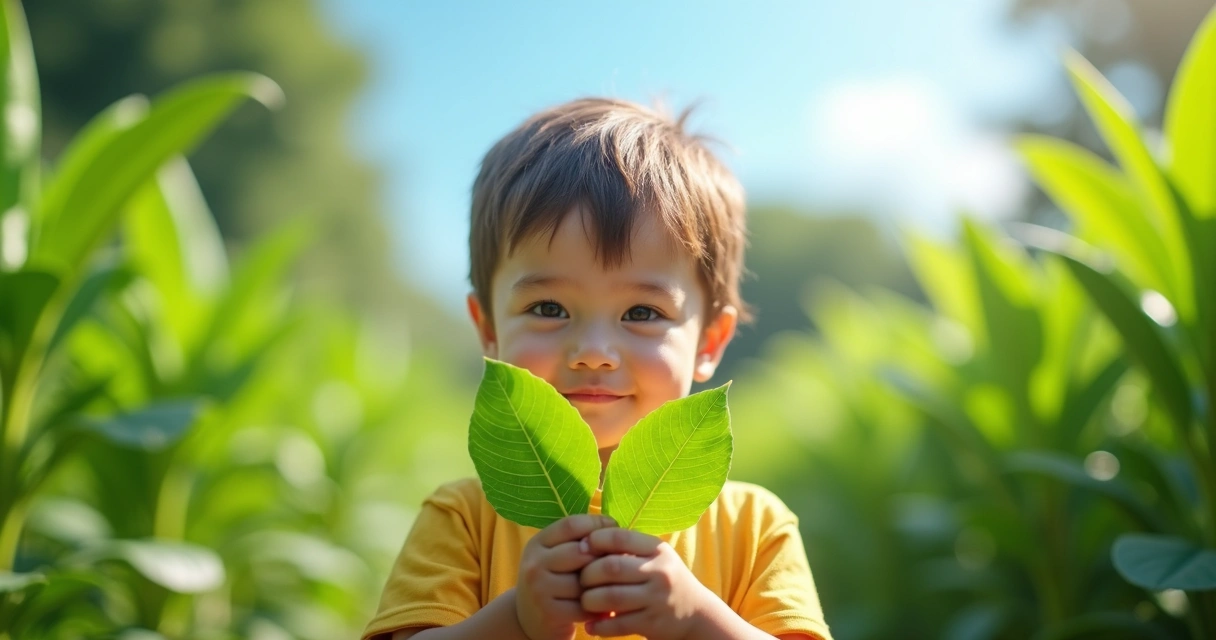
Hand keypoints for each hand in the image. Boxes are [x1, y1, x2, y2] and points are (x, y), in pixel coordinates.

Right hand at [516, 514, 616, 639]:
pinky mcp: (549, 613)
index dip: (596, 524)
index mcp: (538, 543)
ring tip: (612, 585)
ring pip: (584, 581)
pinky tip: (602, 607)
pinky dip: (598, 608)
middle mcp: (534, 563)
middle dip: (602, 556)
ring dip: (602, 584)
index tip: (614, 528)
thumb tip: (615, 529)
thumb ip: (579, 541)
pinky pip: (585, 606)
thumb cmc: (554, 582)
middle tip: (618, 562)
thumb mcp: (557, 555)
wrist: (529, 620)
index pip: (570, 525)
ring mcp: (539, 589)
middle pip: (580, 551)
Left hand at [579, 528, 715, 639]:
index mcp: (658, 549)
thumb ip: (627, 547)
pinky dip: (599, 626)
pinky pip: (617, 625)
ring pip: (611, 597)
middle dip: (588, 574)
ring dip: (589, 600)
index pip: (619, 537)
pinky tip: (590, 625)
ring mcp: (657, 599)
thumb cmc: (664, 579)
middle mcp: (660, 572)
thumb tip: (584, 541)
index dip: (594, 540)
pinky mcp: (653, 624)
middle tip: (581, 580)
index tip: (582, 547)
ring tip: (585, 601)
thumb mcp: (655, 557)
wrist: (695, 613)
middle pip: (611, 567)